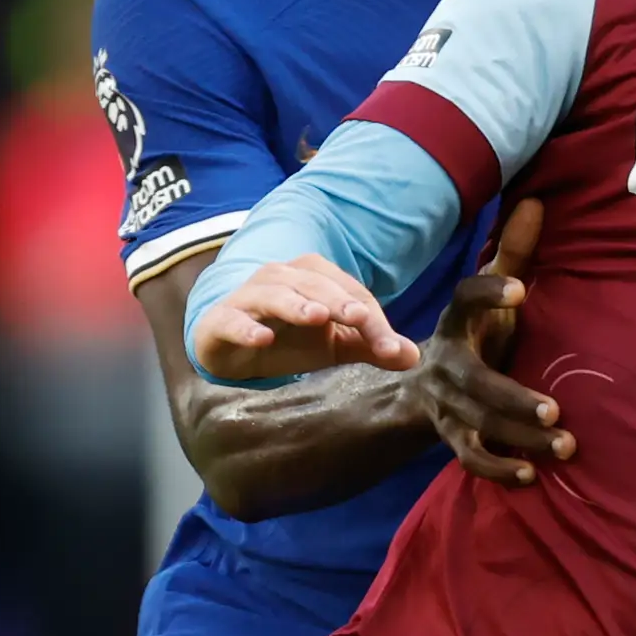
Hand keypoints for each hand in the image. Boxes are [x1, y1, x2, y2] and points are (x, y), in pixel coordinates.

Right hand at [187, 254, 420, 380]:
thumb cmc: (288, 339)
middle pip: (314, 284)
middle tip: (360, 317)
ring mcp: (249, 297)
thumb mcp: (334, 345)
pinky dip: (246, 327)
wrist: (232, 349)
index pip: (350, 294)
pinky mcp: (221, 320)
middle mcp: (281, 278)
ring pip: (274, 293)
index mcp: (313, 277)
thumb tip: (413, 357)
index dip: (372, 320)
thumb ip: (370, 346)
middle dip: (338, 301)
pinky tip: (262, 339)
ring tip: (316, 317)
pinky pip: (233, 319)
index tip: (391, 348)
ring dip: (295, 304)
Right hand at [409, 200, 575, 484]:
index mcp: (458, 321)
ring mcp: (446, 403)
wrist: (421, 385)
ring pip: (477, 425)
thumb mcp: (491, 295)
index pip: (465, 299)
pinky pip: (471, 457)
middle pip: (474, 382)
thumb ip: (514, 253)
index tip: (521, 289)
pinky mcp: (452, 436)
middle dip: (512, 398)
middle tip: (556, 409)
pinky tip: (532, 476)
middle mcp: (446, 363)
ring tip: (565, 446)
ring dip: (520, 439)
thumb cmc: (477, 332)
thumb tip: (538, 200)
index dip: (488, 293)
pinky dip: (499, 470)